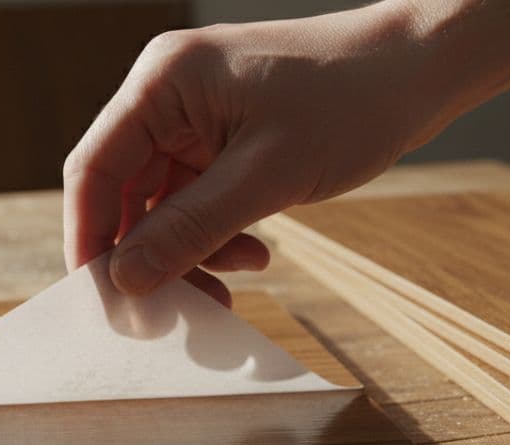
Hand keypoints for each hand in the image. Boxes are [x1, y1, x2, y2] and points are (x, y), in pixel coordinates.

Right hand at [62, 2, 448, 305]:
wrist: (421, 70)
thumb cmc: (350, 101)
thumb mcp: (267, 176)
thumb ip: (189, 229)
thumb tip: (125, 281)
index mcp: (163, 83)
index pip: (94, 168)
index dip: (89, 238)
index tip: (103, 300)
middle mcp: (169, 96)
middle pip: (125, 192)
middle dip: (150, 254)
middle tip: (174, 309)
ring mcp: (197, 118)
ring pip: (163, 205)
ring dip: (190, 251)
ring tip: (234, 281)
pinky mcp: (225, 138)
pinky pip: (198, 200)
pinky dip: (217, 235)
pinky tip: (255, 255)